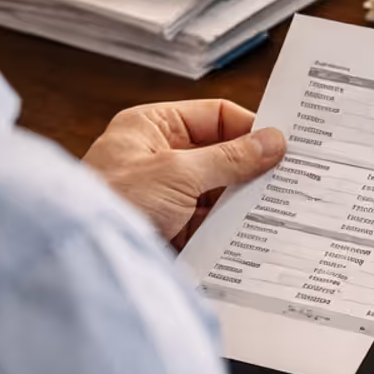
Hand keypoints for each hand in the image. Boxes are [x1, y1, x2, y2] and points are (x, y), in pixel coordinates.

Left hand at [81, 100, 284, 245]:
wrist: (84, 256)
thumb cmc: (114, 202)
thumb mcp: (178, 173)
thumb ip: (230, 158)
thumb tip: (272, 142)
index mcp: (152, 127)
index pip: (215, 116)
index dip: (250, 128)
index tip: (283, 146)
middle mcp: (159, 155)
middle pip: (220, 154)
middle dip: (250, 168)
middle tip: (289, 177)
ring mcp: (165, 192)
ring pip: (218, 190)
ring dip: (242, 200)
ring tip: (278, 205)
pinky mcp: (170, 225)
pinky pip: (209, 220)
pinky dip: (230, 226)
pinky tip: (256, 231)